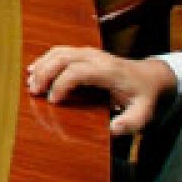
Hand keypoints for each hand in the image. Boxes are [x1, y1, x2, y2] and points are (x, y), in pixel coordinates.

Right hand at [26, 45, 177, 135]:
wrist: (151, 76)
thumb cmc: (144, 96)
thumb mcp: (144, 113)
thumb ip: (130, 123)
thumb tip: (113, 130)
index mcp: (108, 70)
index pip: (77, 72)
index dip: (61, 85)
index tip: (53, 102)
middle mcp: (96, 57)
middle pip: (62, 58)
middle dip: (45, 74)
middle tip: (33, 92)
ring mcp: (89, 52)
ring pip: (58, 52)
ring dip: (42, 66)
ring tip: (30, 83)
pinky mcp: (84, 53)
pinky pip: (60, 51)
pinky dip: (45, 59)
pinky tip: (34, 70)